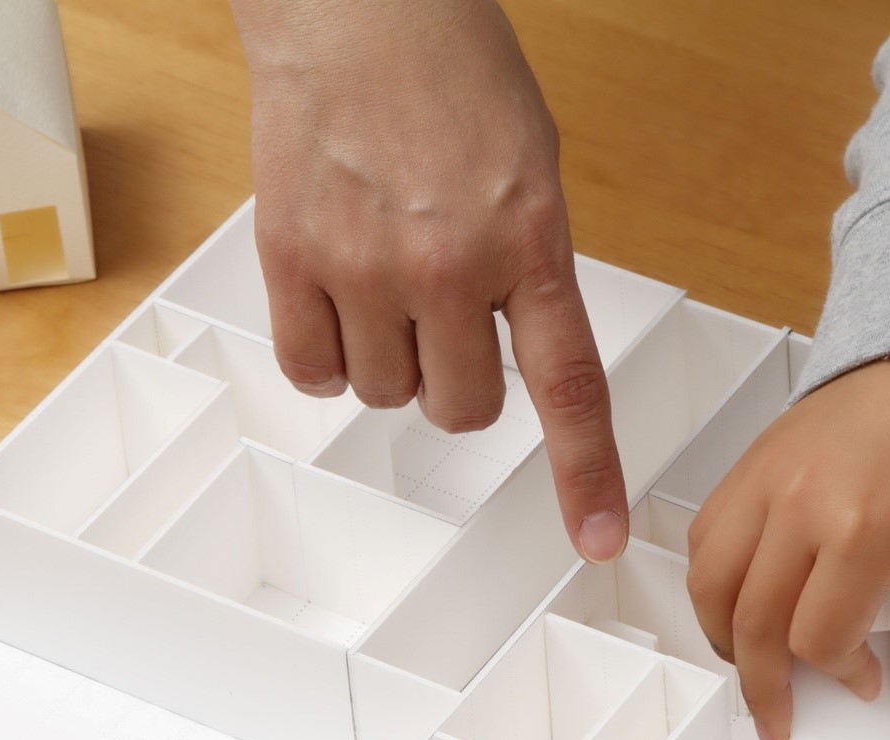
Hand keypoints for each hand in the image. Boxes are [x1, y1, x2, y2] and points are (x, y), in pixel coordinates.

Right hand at [230, 0, 628, 562]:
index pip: (568, 387)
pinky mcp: (291, 258)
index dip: (586, 475)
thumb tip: (512, 346)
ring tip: (385, 282)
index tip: (598, 536)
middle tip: (445, 318)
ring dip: (391, 362)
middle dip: (457, 380)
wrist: (357, 7)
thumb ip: (530, 266)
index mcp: (529, 240)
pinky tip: (337, 298)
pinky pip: (312, 370)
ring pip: (384, 396)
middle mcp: (448, 265)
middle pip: (460, 409)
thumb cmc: (450, 70)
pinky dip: (326, 354)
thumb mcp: (532, 168)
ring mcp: (364, 266)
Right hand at [686, 348, 889, 739]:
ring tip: (756, 667)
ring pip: (710, 586)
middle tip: (781, 718)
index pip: (818, 639)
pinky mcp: (745, 466)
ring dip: (725, 640)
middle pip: (752, 625)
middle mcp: (802, 501)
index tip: (865, 681)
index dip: (840, 677)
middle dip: (766, 688)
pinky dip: (714, 585)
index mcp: (867, 525)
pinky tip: (745, 605)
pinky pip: (704, 540)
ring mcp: (764, 480)